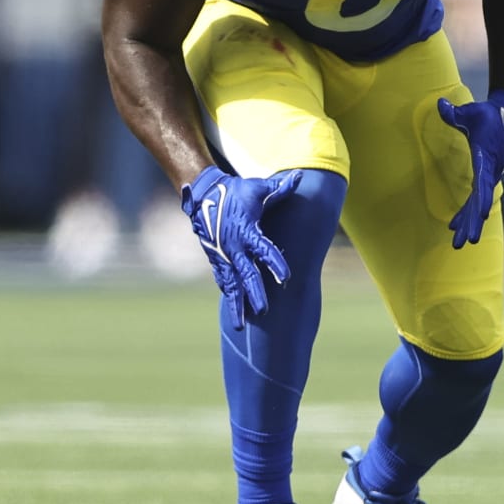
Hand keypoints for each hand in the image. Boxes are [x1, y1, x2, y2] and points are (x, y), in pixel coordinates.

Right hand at [180, 165, 302, 328]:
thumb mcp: (258, 188)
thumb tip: (299, 177)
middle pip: (247, 273)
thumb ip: (279, 189)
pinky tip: (234, 313)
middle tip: (264, 311)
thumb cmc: (236, 191)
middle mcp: (234, 246)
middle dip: (255, 292)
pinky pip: (223, 279)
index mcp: (247, 230)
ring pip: (231, 283)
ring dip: (237, 304)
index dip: (275, 263)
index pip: (264, 249)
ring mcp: (223, 255)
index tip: (286, 278)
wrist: (204, 194)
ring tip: (240, 326)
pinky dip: (228, 295)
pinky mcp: (216, 259)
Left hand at [437, 89, 503, 248]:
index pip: (485, 181)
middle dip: (473, 221)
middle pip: (482, 200)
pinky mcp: (486, 176)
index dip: (483, 197)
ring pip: (478, 203)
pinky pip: (476, 198)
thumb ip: (455, 113)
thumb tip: (440, 105)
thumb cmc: (488, 114)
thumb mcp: (472, 112)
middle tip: (466, 241)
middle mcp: (490, 171)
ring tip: (458, 241)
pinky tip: (455, 225)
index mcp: (487, 158)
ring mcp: (489, 175)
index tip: (482, 214)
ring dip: (469, 222)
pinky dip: (467, 211)